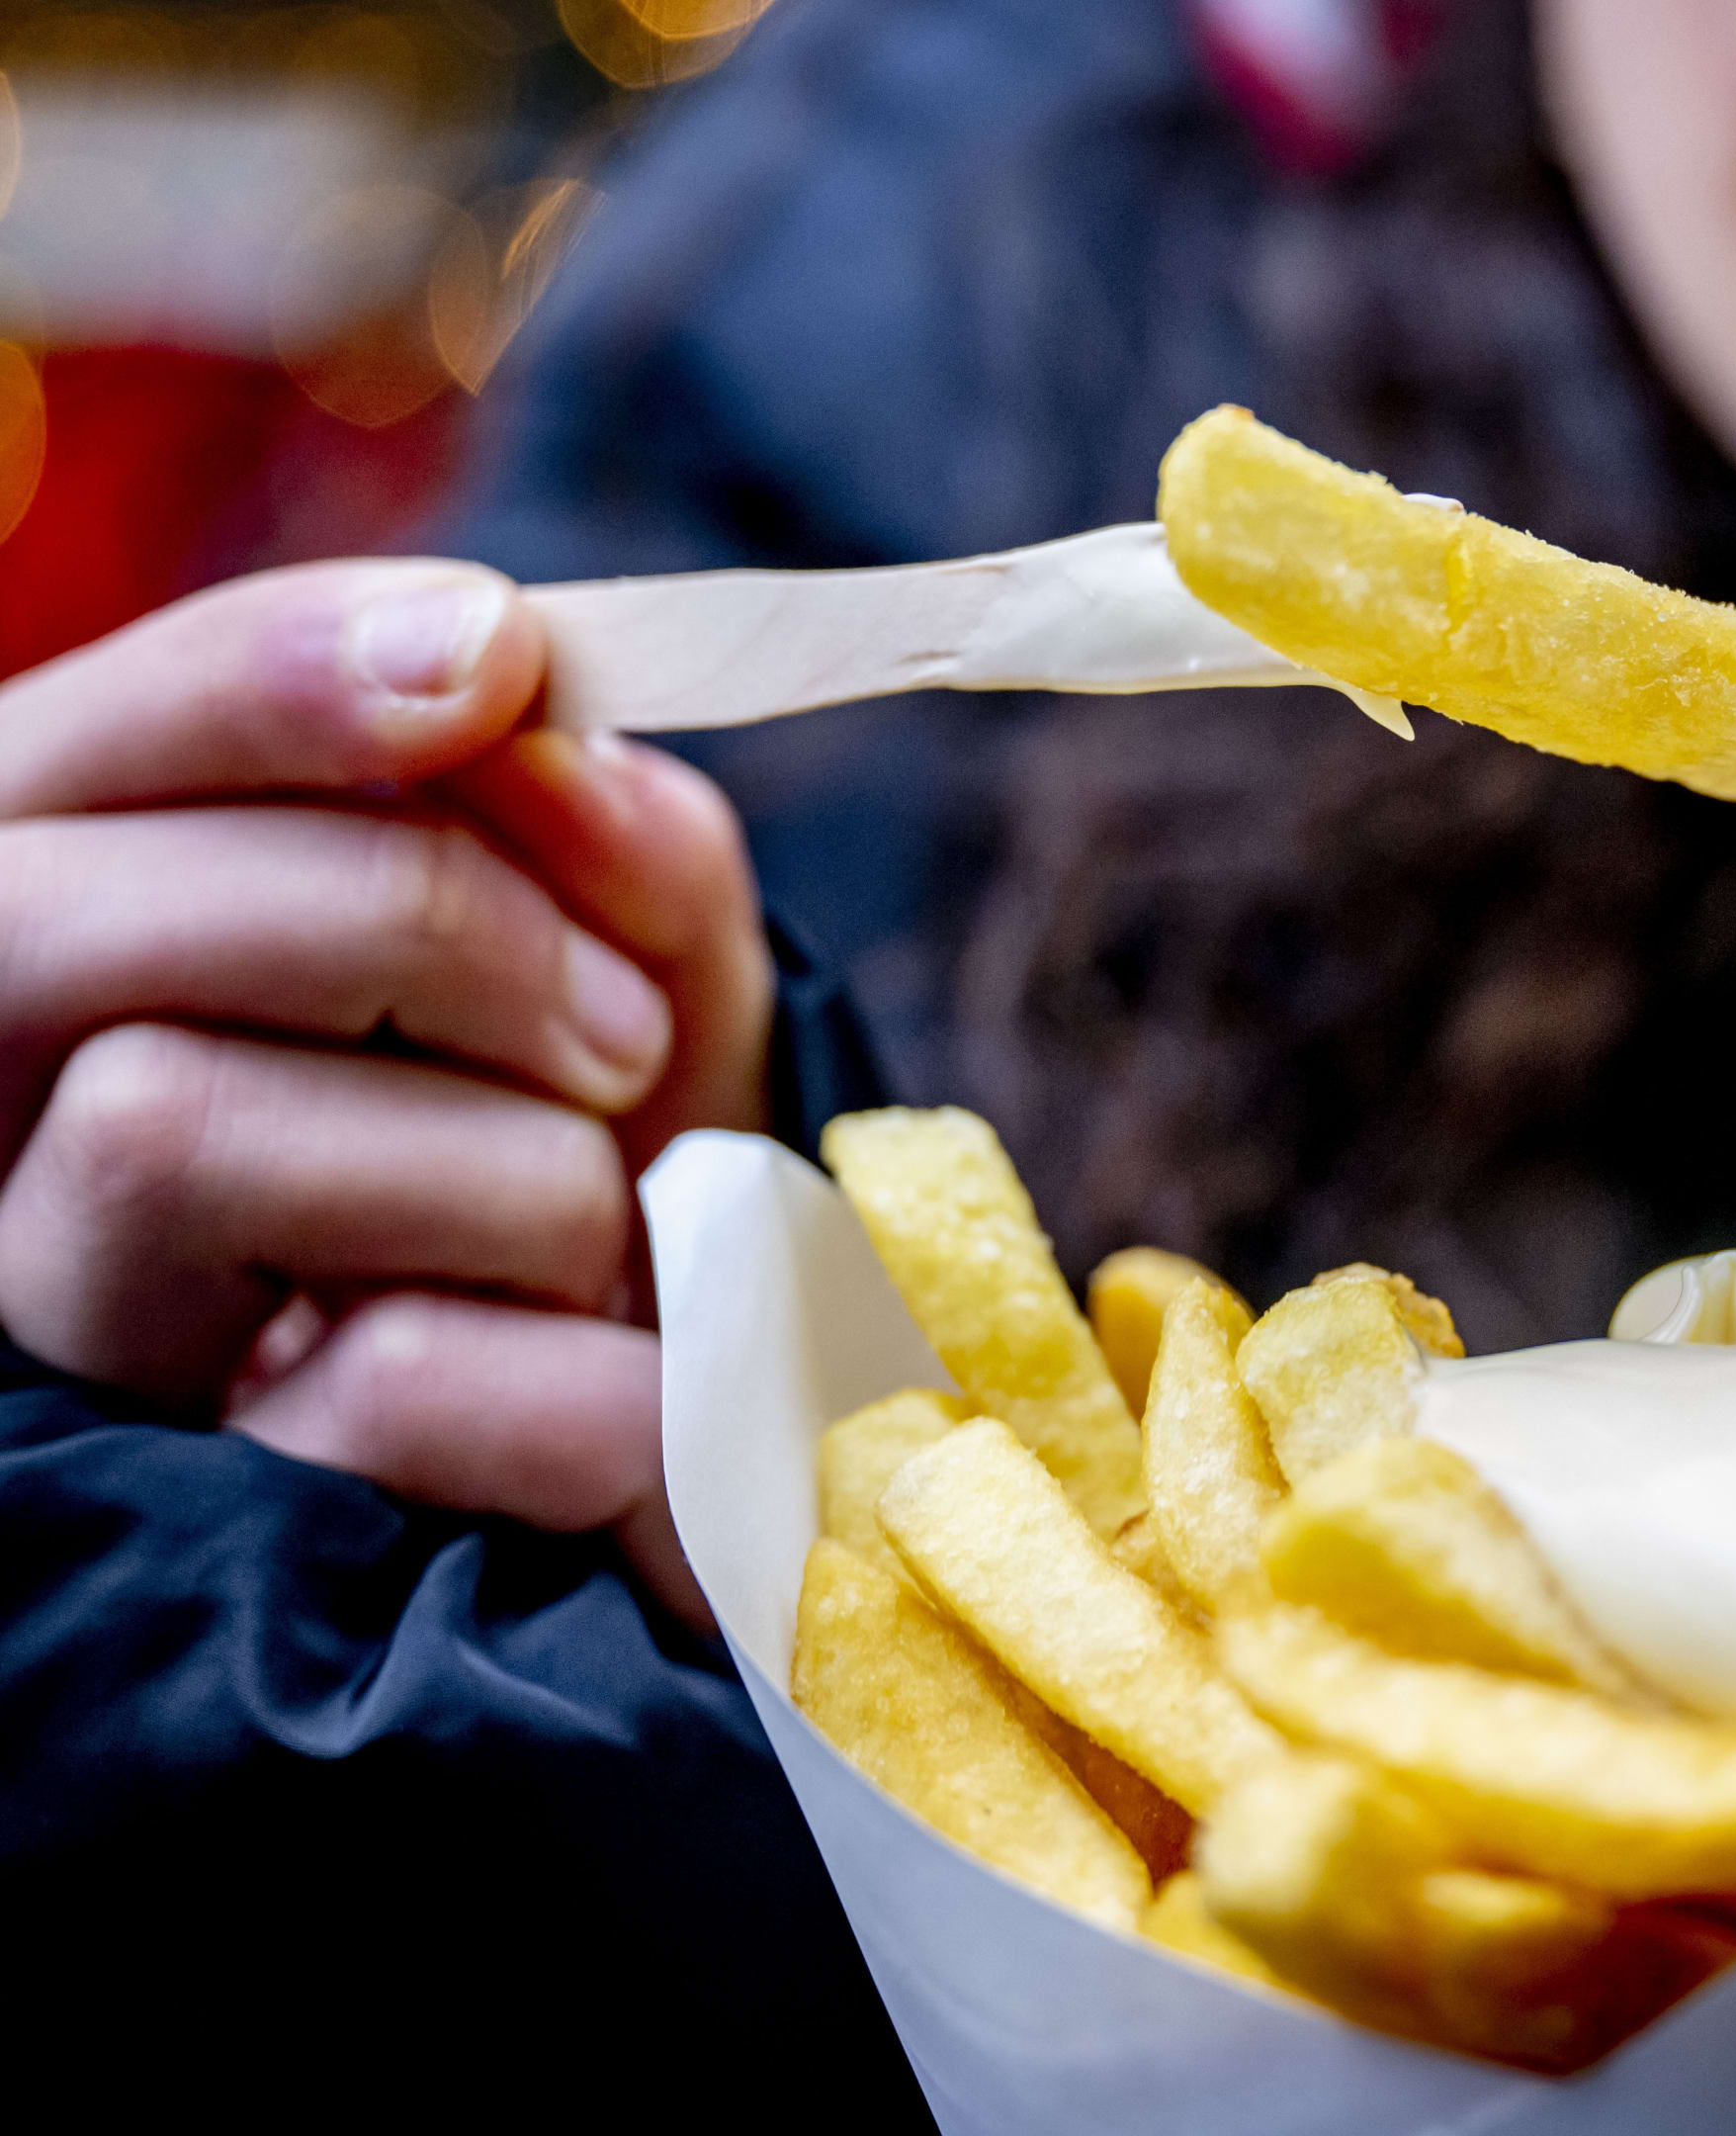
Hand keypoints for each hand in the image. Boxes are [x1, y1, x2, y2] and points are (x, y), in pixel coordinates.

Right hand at [0, 560, 771, 1624]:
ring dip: (504, 1166)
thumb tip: (512, 692)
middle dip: (406, 915)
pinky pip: (381, 1381)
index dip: (263, 673)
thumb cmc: (656, 1147)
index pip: (67, 739)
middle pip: (55, 919)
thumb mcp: (663, 950)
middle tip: (617, 1031)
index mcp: (111, 938)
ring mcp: (88, 1321)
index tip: (495, 662)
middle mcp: (21, 1122)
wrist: (756, 1431)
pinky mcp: (221, 1502)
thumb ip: (603, 811)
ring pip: (160, 1125)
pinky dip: (592, 1379)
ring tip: (606, 1240)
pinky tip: (633, 1393)